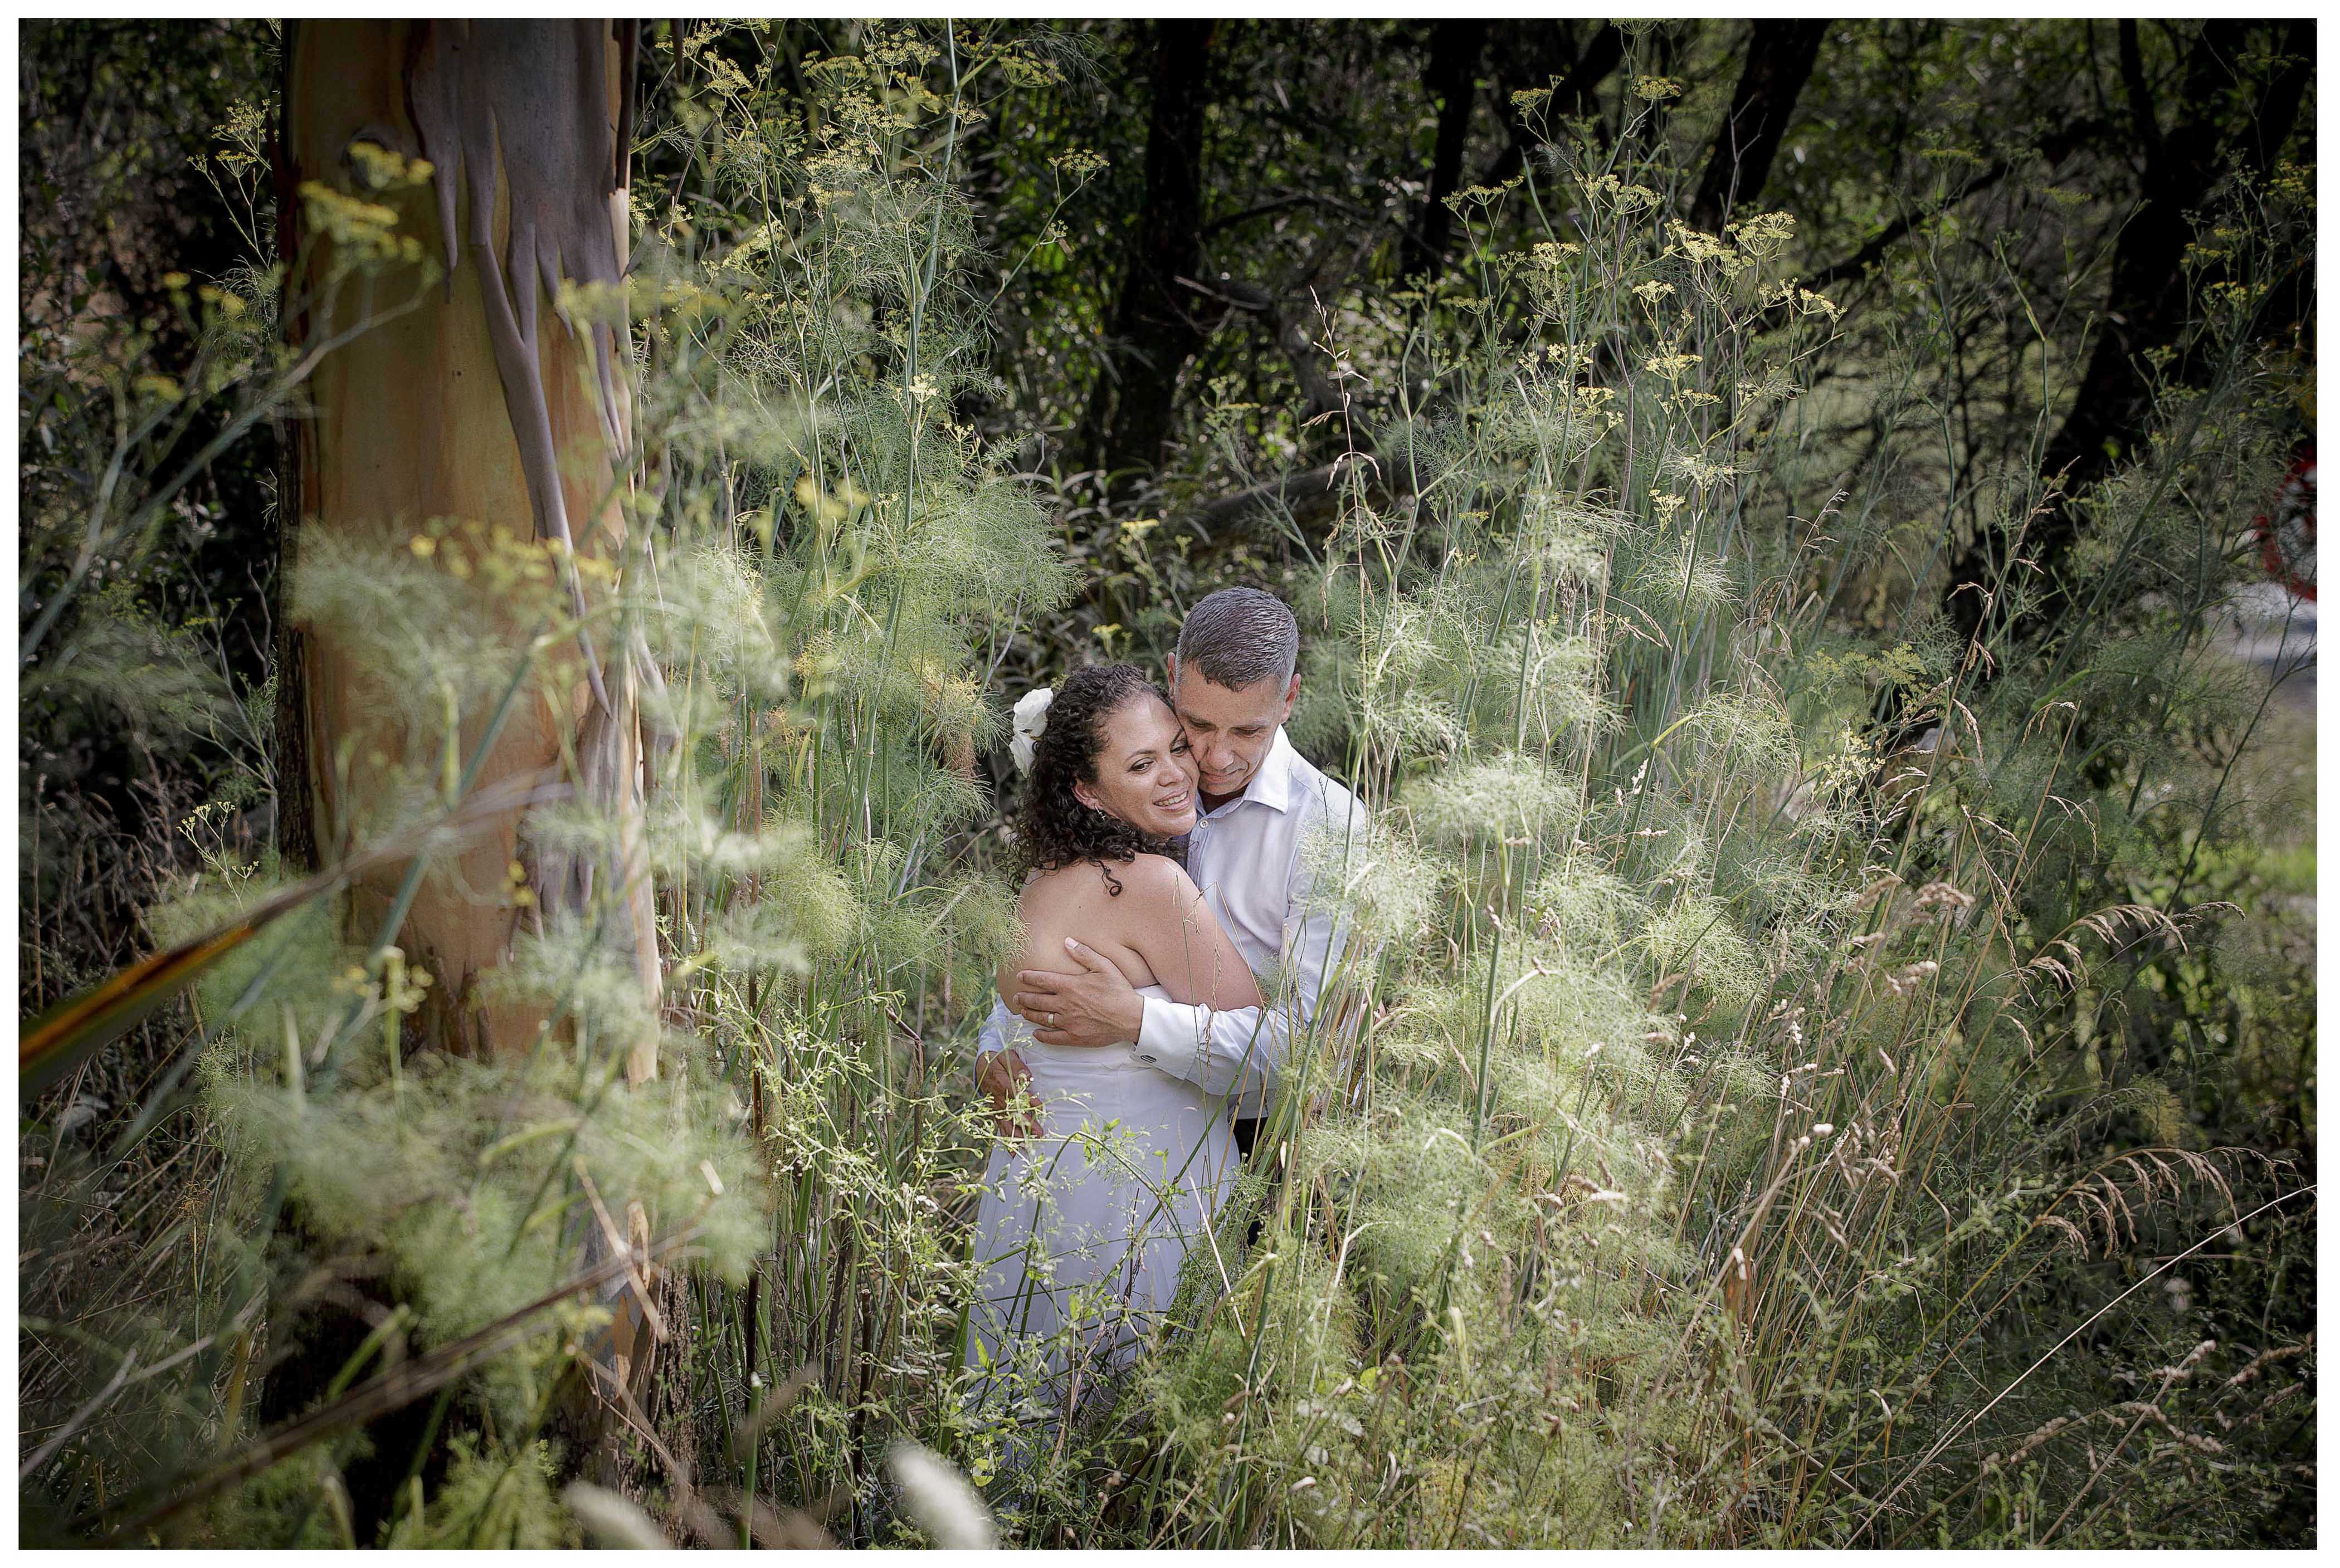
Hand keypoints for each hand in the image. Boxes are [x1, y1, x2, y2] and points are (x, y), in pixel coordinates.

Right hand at [978, 1048, 1039, 1138]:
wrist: (980, 1067)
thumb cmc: (997, 1061)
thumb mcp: (1006, 1056)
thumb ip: (1016, 1065)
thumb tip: (1026, 1075)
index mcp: (1001, 1083)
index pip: (1015, 1093)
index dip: (1027, 1101)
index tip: (1039, 1106)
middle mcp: (998, 1098)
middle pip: (1012, 1112)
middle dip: (1025, 1124)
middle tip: (1039, 1133)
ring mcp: (996, 1108)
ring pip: (1005, 1124)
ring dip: (1016, 1136)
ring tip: (1027, 1147)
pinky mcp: (995, 1113)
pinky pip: (1001, 1128)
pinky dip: (1007, 1140)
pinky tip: (1014, 1152)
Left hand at [1012, 939, 1145, 1047]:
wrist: (1132, 1018)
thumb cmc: (1119, 991)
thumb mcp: (1105, 966)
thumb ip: (1084, 953)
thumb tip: (1067, 941)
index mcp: (1070, 986)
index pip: (1043, 980)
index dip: (1029, 978)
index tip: (1020, 976)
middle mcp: (1065, 1004)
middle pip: (1037, 1001)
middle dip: (1024, 998)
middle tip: (1016, 997)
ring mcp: (1068, 1022)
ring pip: (1042, 1018)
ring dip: (1030, 1014)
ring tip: (1022, 1011)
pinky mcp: (1074, 1037)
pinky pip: (1053, 1037)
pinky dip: (1042, 1035)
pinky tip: (1036, 1033)